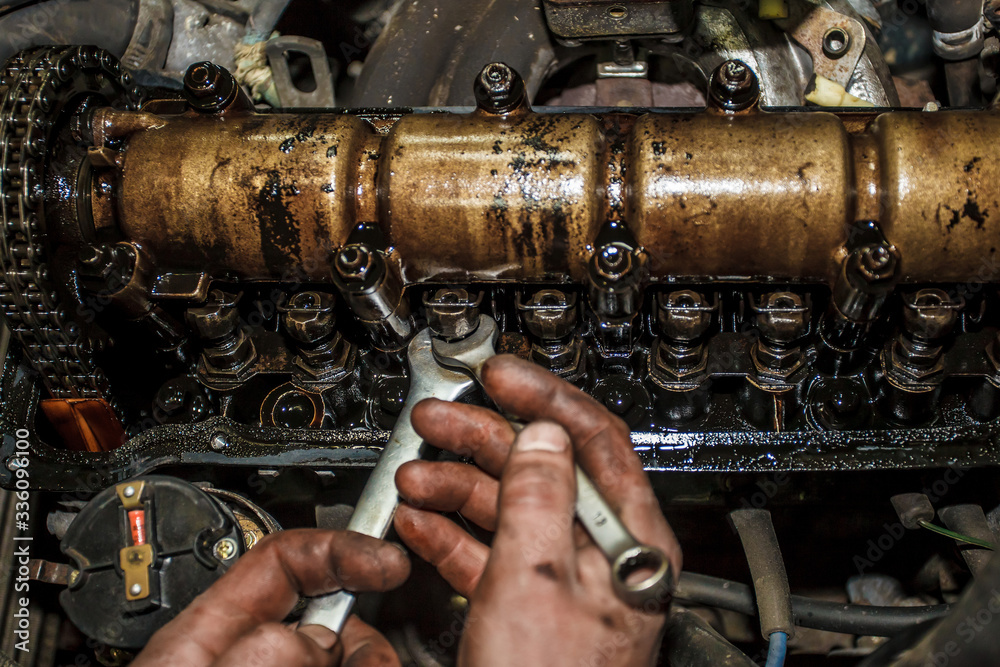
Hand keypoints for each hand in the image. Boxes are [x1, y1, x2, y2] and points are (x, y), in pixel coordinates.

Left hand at [132, 529, 409, 666]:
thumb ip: (257, 649)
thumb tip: (320, 634)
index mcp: (210, 632)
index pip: (288, 557)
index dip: (345, 546)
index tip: (390, 559)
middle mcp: (249, 657)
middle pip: (332, 617)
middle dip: (368, 630)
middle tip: (377, 659)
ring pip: (346, 655)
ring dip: (371, 658)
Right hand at [394, 355, 681, 666]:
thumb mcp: (537, 582)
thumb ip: (540, 500)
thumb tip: (542, 437)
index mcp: (627, 540)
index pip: (593, 442)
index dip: (544, 399)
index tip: (499, 375)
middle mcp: (600, 555)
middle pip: (542, 470)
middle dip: (483, 440)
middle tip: (435, 419)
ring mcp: (561, 582)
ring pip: (508, 510)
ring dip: (457, 488)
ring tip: (412, 475)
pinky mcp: (527, 608)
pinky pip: (489, 554)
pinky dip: (452, 533)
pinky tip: (420, 521)